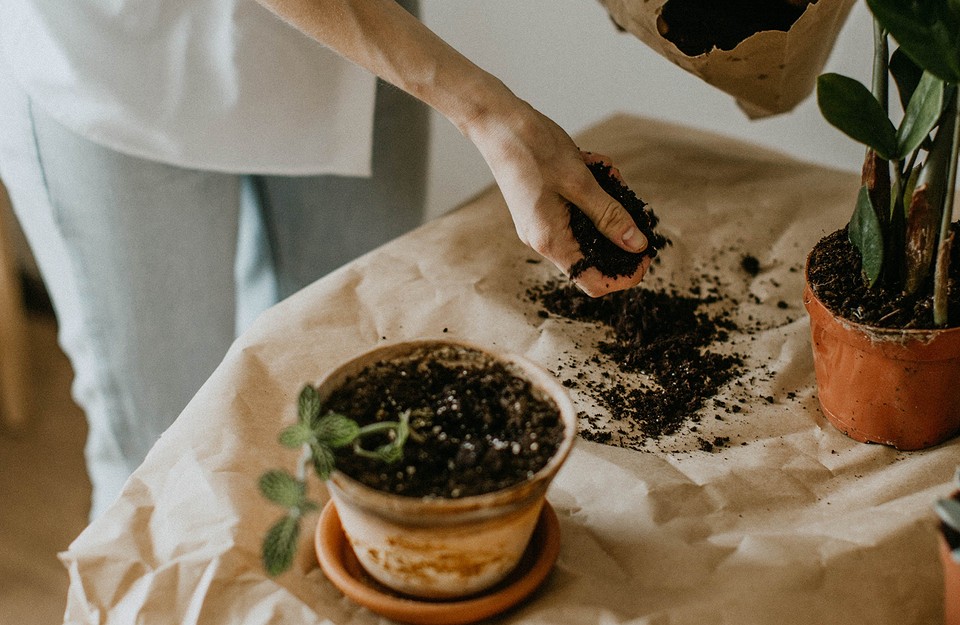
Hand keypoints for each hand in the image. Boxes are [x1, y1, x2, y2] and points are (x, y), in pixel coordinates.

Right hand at [463, 99, 649, 296]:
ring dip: (605, 202)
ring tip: (606, 170)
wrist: (497, 123)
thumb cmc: (534, 149)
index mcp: (550, 240)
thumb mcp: (581, 182)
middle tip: (631, 201)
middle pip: (593, 256)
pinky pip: (576, 210)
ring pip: (588, 227)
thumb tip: (637, 245)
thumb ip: (610, 216)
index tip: (646, 253)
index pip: (592, 281)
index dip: (624, 275)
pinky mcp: (542, 208)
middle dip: (618, 229)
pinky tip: (592, 164)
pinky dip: (591, 191)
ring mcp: (541, 224)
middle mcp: (543, 239)